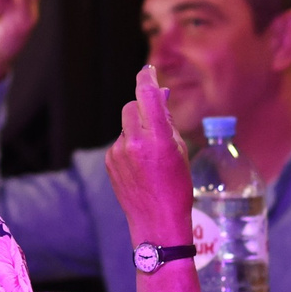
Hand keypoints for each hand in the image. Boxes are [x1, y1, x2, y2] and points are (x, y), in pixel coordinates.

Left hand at [104, 66, 197, 246]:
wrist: (157, 221)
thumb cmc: (177, 187)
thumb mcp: (181, 152)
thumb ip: (167, 123)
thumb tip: (158, 98)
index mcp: (158, 139)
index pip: (148, 95)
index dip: (147, 78)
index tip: (148, 70)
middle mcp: (135, 143)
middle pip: (131, 106)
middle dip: (141, 108)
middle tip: (154, 119)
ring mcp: (119, 153)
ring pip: (125, 125)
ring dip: (136, 129)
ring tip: (150, 154)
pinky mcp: (110, 162)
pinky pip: (119, 142)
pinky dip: (129, 146)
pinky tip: (140, 166)